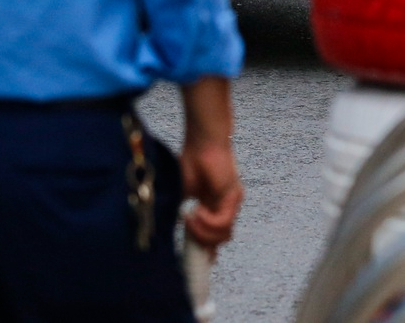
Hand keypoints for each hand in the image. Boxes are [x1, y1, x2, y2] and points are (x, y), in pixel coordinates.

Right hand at [180, 138, 242, 253]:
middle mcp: (225, 208)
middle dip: (201, 244)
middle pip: (219, 241)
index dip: (206, 252)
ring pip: (222, 235)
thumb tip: (169, 232)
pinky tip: (196, 212)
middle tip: (185, 235)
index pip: (214, 237)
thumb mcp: (181, 195)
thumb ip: (179, 214)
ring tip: (188, 219)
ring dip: (202, 232)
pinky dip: (207, 222)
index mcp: (213, 208)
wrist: (201, 142)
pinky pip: (223, 222)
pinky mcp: (234, 197)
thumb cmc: (190, 163)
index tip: (195, 262)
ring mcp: (232, 203)